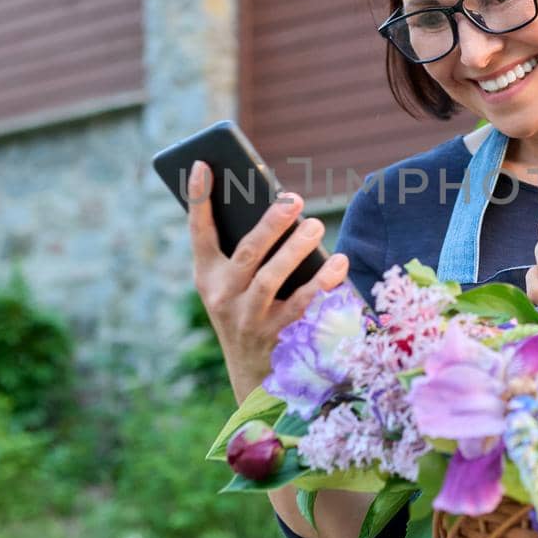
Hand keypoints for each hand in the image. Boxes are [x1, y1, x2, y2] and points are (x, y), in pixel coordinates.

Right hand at [186, 161, 350, 400]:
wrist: (252, 374)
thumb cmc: (248, 310)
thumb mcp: (233, 283)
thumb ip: (245, 249)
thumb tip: (278, 206)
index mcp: (208, 276)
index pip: (199, 232)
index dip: (199, 198)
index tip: (204, 164)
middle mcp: (223, 297)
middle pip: (246, 254)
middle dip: (269, 224)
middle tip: (293, 199)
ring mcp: (248, 319)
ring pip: (270, 280)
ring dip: (295, 250)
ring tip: (316, 226)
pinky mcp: (276, 336)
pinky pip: (302, 305)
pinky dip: (322, 283)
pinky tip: (339, 262)